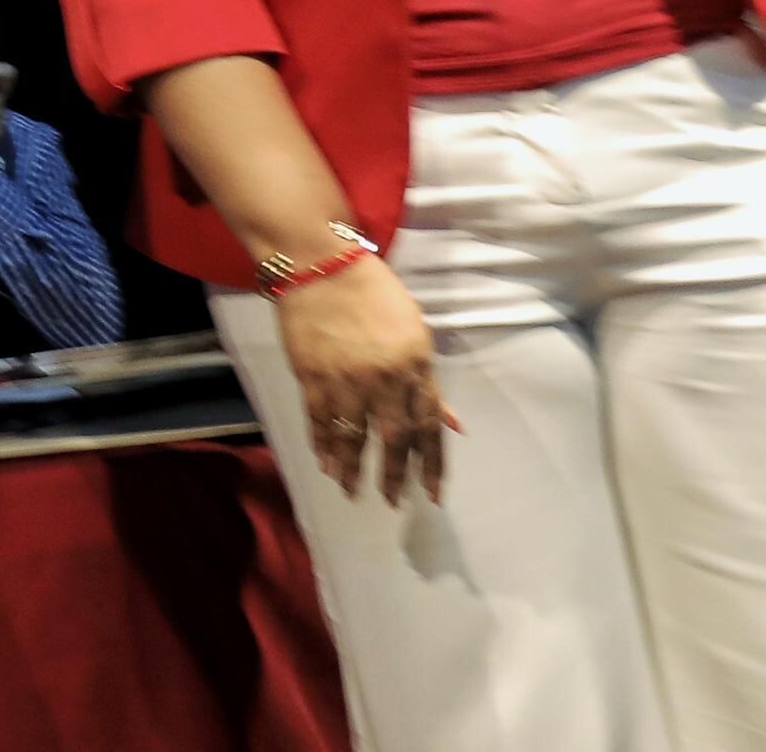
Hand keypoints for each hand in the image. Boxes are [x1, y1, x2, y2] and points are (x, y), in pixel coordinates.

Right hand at [276, 256, 459, 504]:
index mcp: (416, 365)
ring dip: (353, 468)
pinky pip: (320, 419)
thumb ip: (429, 383)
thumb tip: (452, 424)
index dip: (432, 464)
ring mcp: (347, 378)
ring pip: (354, 436)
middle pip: (395, 439)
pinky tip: (325, 463)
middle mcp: (385, 378)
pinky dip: (322, 444)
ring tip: (351, 490)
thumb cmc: (374, 294)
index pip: (430, 425)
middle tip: (392, 501)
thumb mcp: (415, 333)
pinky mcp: (313, 375)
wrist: (320, 264)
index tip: (433, 494)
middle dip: (394, 475)